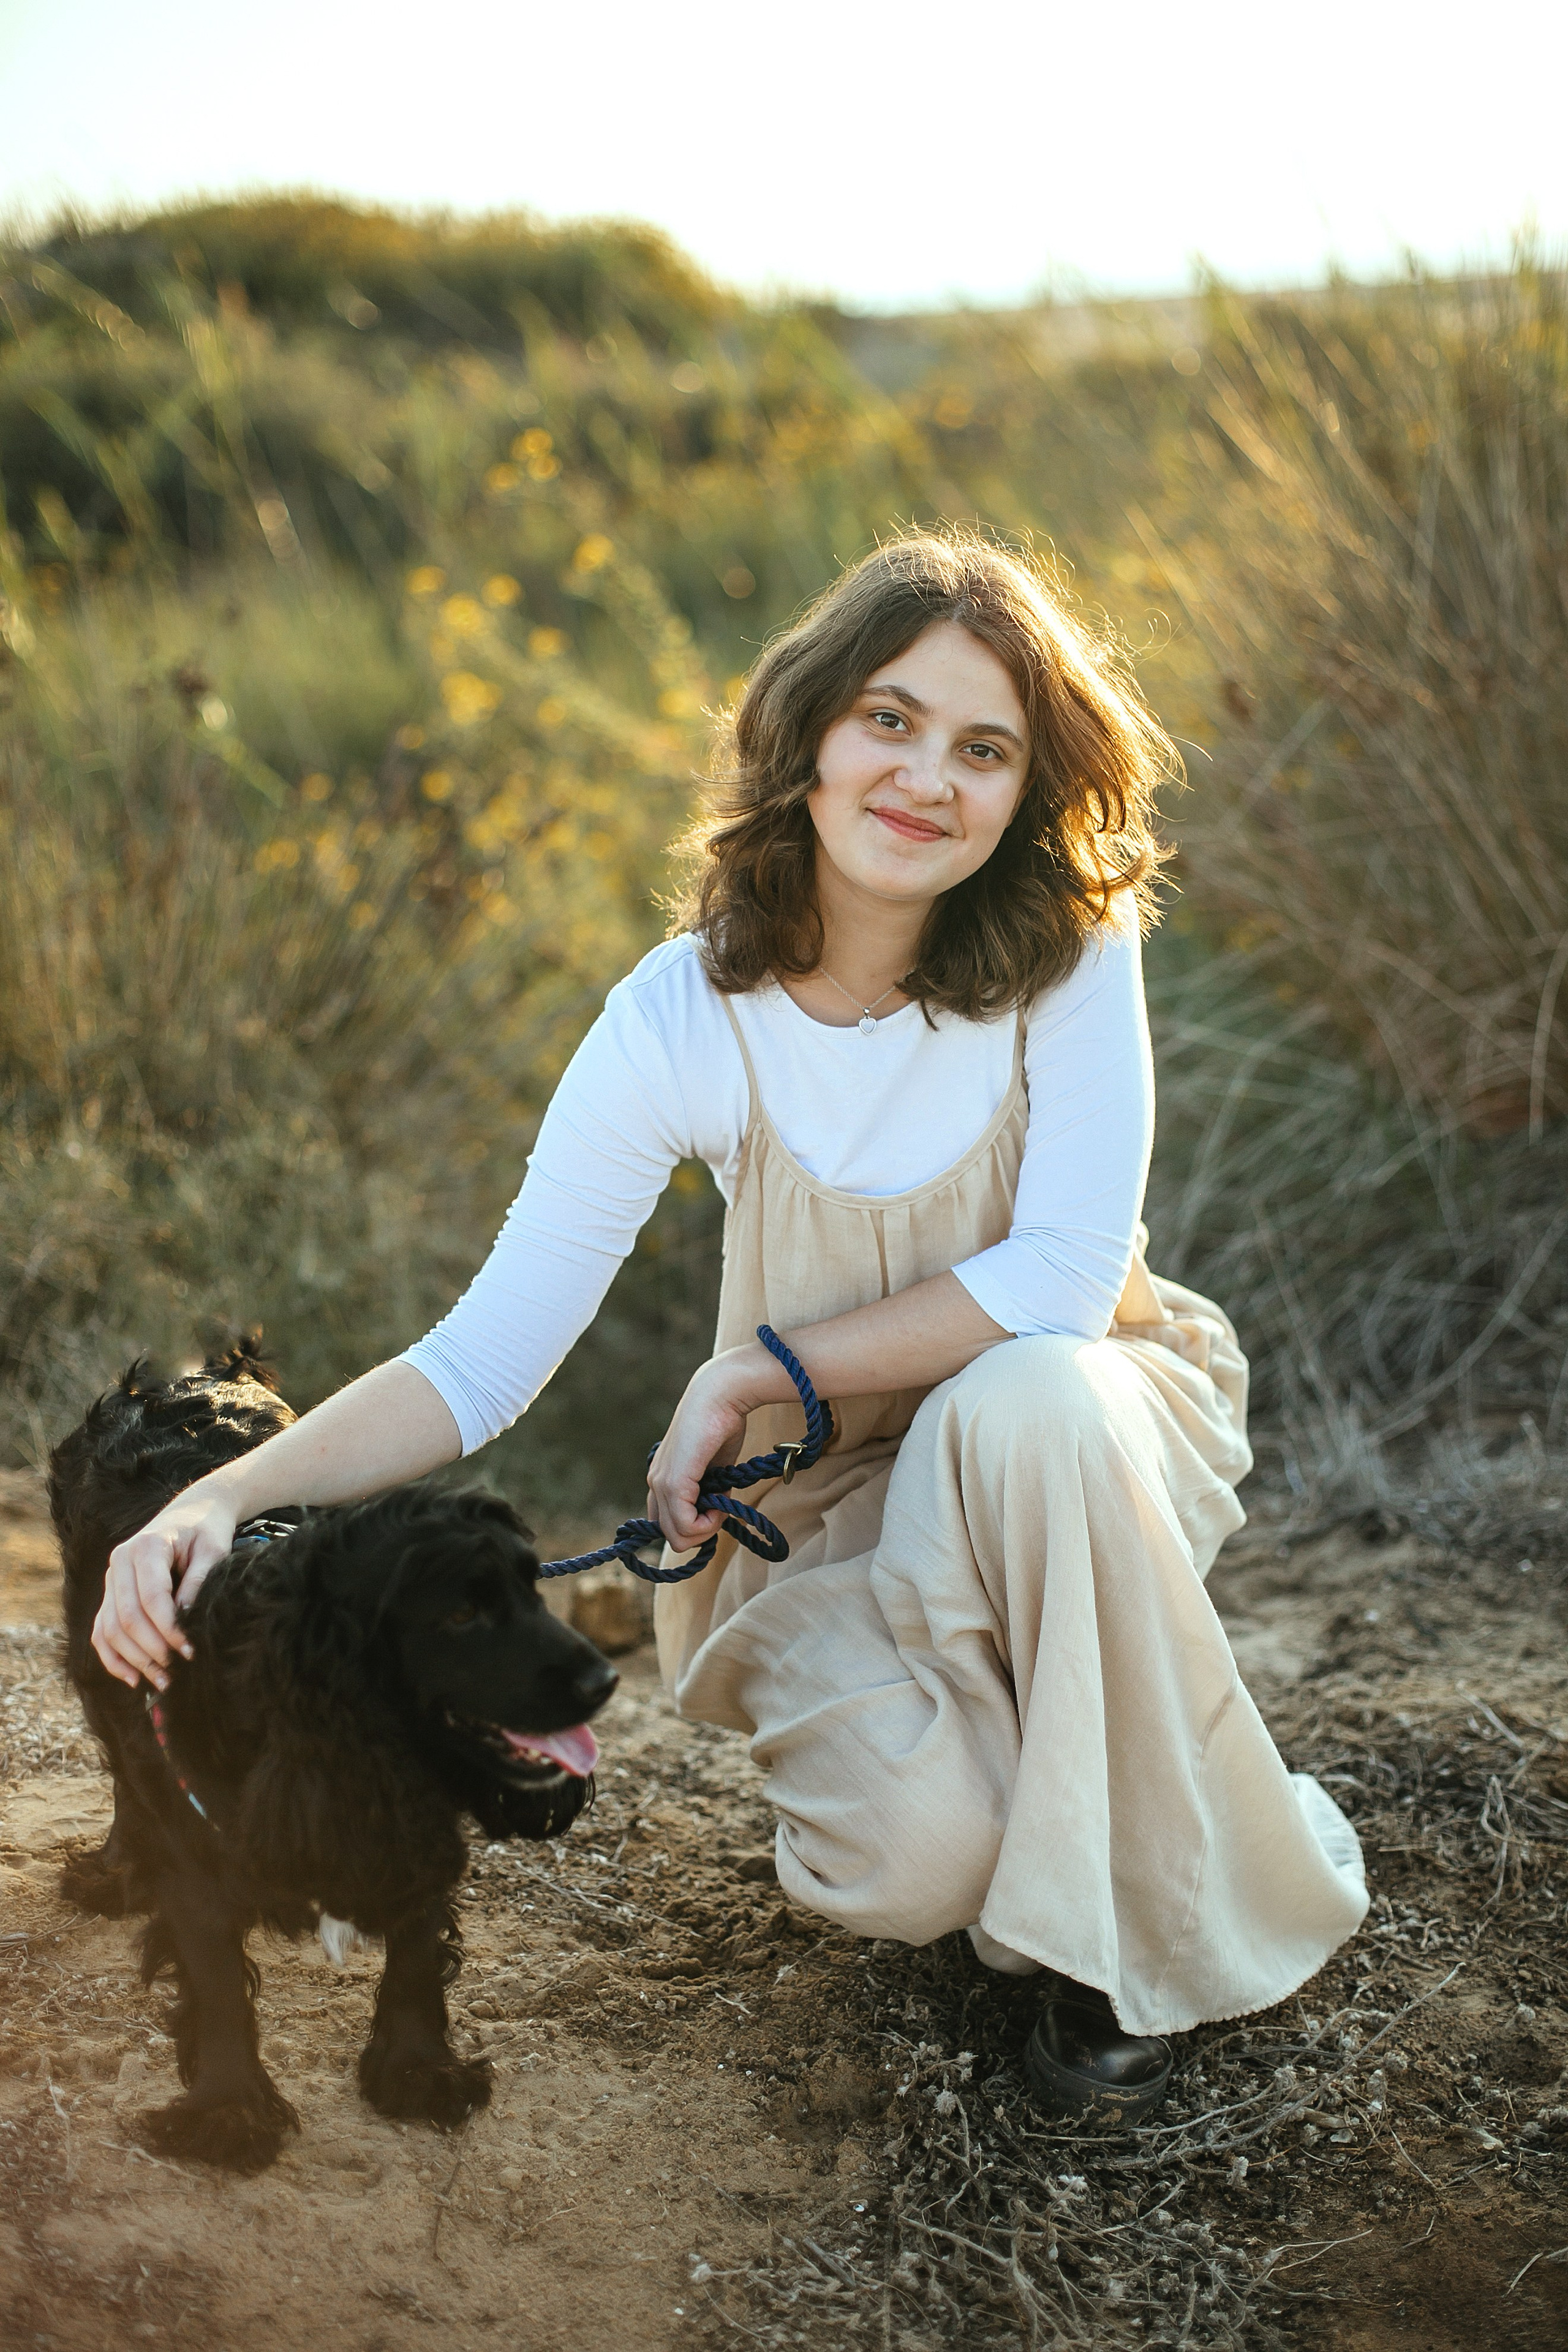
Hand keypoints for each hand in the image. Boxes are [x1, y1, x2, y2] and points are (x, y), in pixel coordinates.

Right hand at [91, 1482, 238, 1689]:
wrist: (193, 1512)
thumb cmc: (207, 1532)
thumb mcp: (213, 1552)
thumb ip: (198, 1583)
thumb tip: (184, 1621)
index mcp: (146, 1546)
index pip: (151, 1598)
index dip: (169, 1629)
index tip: (190, 1650)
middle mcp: (120, 1561)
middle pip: (128, 1617)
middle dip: (152, 1650)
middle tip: (177, 1672)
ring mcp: (112, 1577)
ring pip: (111, 1628)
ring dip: (134, 1660)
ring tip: (163, 1682)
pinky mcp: (111, 1592)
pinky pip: (102, 1630)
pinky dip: (114, 1657)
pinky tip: (134, 1678)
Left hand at [646, 1356, 765, 1554]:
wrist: (721, 1395)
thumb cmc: (722, 1424)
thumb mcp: (713, 1467)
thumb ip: (708, 1491)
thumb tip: (713, 1513)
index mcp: (662, 1477)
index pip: (667, 1524)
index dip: (694, 1526)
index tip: (717, 1507)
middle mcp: (655, 1482)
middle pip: (671, 1536)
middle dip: (701, 1532)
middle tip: (721, 1510)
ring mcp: (660, 1483)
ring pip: (676, 1536)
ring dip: (705, 1529)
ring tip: (722, 1504)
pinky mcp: (673, 1482)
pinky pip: (684, 1525)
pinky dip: (707, 1524)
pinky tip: (720, 1504)